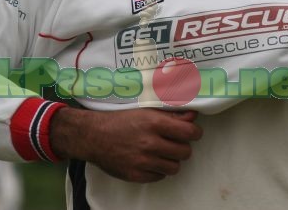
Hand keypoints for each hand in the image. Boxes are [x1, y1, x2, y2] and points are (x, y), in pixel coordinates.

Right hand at [50, 107, 202, 182]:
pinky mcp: (136, 175)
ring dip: (171, 160)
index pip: (189, 132)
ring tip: (161, 153)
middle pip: (185, 152)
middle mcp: (150, 143)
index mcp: (154, 123)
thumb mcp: (144, 111)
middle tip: (173, 143)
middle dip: (182, 147)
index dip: (194, 133)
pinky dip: (157, 170)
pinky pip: (159, 176)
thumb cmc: (119, 120)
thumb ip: (170, 115)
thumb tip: (193, 117)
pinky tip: (149, 160)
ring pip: (174, 167)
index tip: (192, 133)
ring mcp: (143, 162)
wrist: (92, 136)